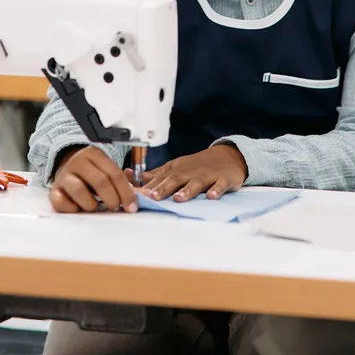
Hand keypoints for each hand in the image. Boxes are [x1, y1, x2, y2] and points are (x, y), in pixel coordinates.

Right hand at [50, 146, 137, 213]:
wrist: (66, 170)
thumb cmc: (91, 174)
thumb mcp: (107, 172)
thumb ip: (124, 183)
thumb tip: (146, 197)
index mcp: (94, 154)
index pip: (115, 174)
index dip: (126, 192)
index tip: (131, 206)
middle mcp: (78, 162)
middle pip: (100, 181)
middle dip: (112, 199)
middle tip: (115, 207)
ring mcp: (65, 175)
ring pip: (80, 190)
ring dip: (92, 204)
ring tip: (95, 207)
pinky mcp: (54, 190)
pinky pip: (62, 202)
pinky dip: (72, 208)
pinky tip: (79, 207)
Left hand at [133, 145, 248, 202]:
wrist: (226, 156)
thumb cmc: (196, 166)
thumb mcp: (174, 168)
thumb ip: (152, 175)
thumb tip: (128, 176)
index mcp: (176, 170)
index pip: (159, 179)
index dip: (147, 188)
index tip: (135, 195)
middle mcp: (189, 173)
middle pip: (175, 180)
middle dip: (163, 188)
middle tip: (153, 196)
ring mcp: (206, 176)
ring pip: (196, 183)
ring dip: (188, 190)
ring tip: (179, 198)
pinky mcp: (223, 179)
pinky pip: (220, 185)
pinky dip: (216, 190)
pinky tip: (212, 196)